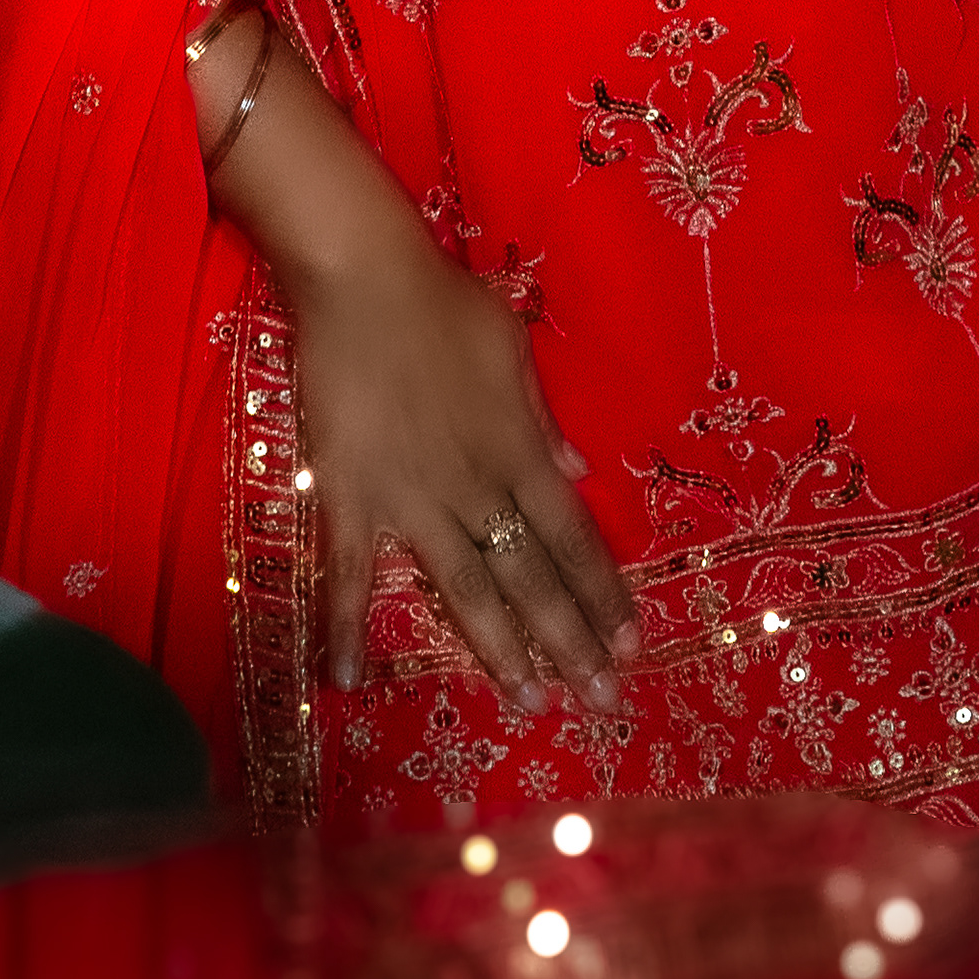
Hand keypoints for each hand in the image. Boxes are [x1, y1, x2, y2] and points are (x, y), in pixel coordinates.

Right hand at [196, 16, 640, 713]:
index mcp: (521, 450)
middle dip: (570, 643)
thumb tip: (580, 473)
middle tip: (600, 702)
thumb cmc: (444, 303)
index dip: (603, 595)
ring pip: (467, 588)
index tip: (631, 645)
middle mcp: (477, 486)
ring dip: (500, 650)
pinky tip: (347, 682)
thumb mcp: (512, 351)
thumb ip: (542, 422)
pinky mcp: (350, 495)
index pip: (574, 537)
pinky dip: (347, 626)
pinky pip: (349, 572)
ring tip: (529, 703)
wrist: (363, 275)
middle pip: (532, 577)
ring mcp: (413, 497)